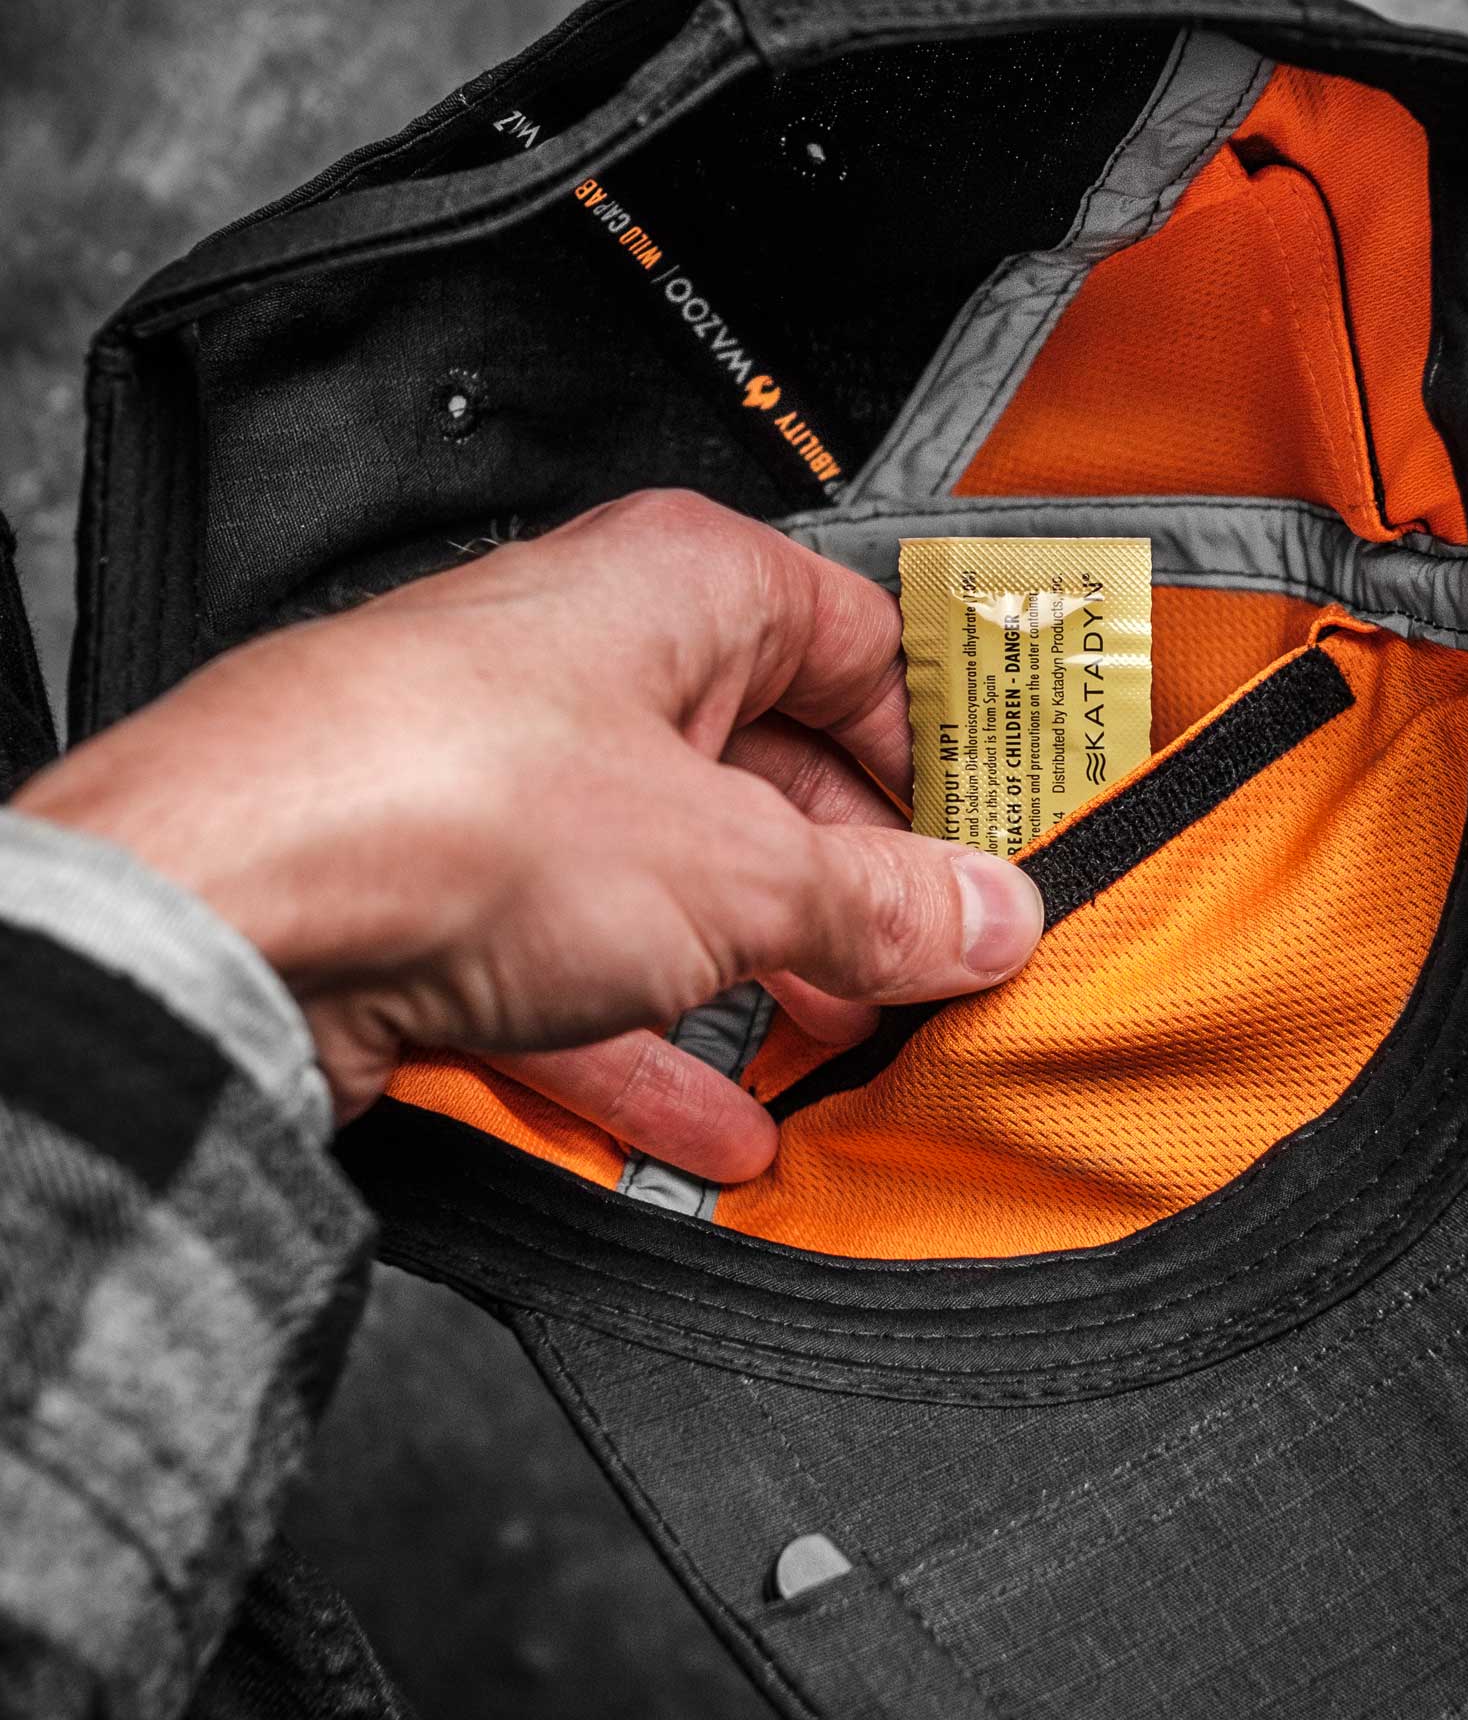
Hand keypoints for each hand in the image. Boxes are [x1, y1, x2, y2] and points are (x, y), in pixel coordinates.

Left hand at [17, 490, 1042, 1171]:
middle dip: (855, 892)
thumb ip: (881, 902)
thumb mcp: (738, 870)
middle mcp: (592, 668)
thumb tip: (982, 913)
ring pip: (680, 888)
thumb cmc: (444, 798)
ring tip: (840, 1051)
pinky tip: (716, 1129)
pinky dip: (657, 1052)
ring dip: (764, 984)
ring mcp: (512, 786)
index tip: (995, 846)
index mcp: (681, 590)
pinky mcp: (447, 899)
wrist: (220, 906)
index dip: (939, 753)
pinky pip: (587, 976)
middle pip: (772, 779)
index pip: (860, 650)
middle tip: (930, 969)